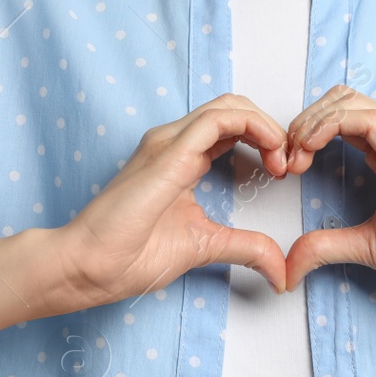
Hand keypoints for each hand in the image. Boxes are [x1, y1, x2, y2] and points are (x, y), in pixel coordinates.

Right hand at [57, 93, 292, 304]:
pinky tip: (271, 151)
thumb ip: (243, 247)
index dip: (264, 140)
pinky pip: (218, 120)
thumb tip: (280, 270)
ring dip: (266, 126)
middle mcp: (173, 143)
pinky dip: (253, 126)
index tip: (281, 174)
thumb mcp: (204, 246)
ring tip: (281, 158)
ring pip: (228, 106)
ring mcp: (168, 143)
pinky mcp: (167, 153)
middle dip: (270, 129)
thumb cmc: (129, 255)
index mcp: (179, 159)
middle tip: (287, 164)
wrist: (88, 266)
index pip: (230, 127)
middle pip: (233, 108)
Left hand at [282, 84, 375, 307]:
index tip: (286, 167)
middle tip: (284, 160)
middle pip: (343, 98)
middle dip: (304, 121)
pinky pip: (367, 120)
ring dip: (311, 122)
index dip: (307, 130)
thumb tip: (288, 265)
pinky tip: (309, 150)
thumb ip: (327, 245)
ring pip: (351, 101)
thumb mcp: (366, 246)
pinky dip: (329, 126)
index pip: (344, 114)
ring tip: (293, 157)